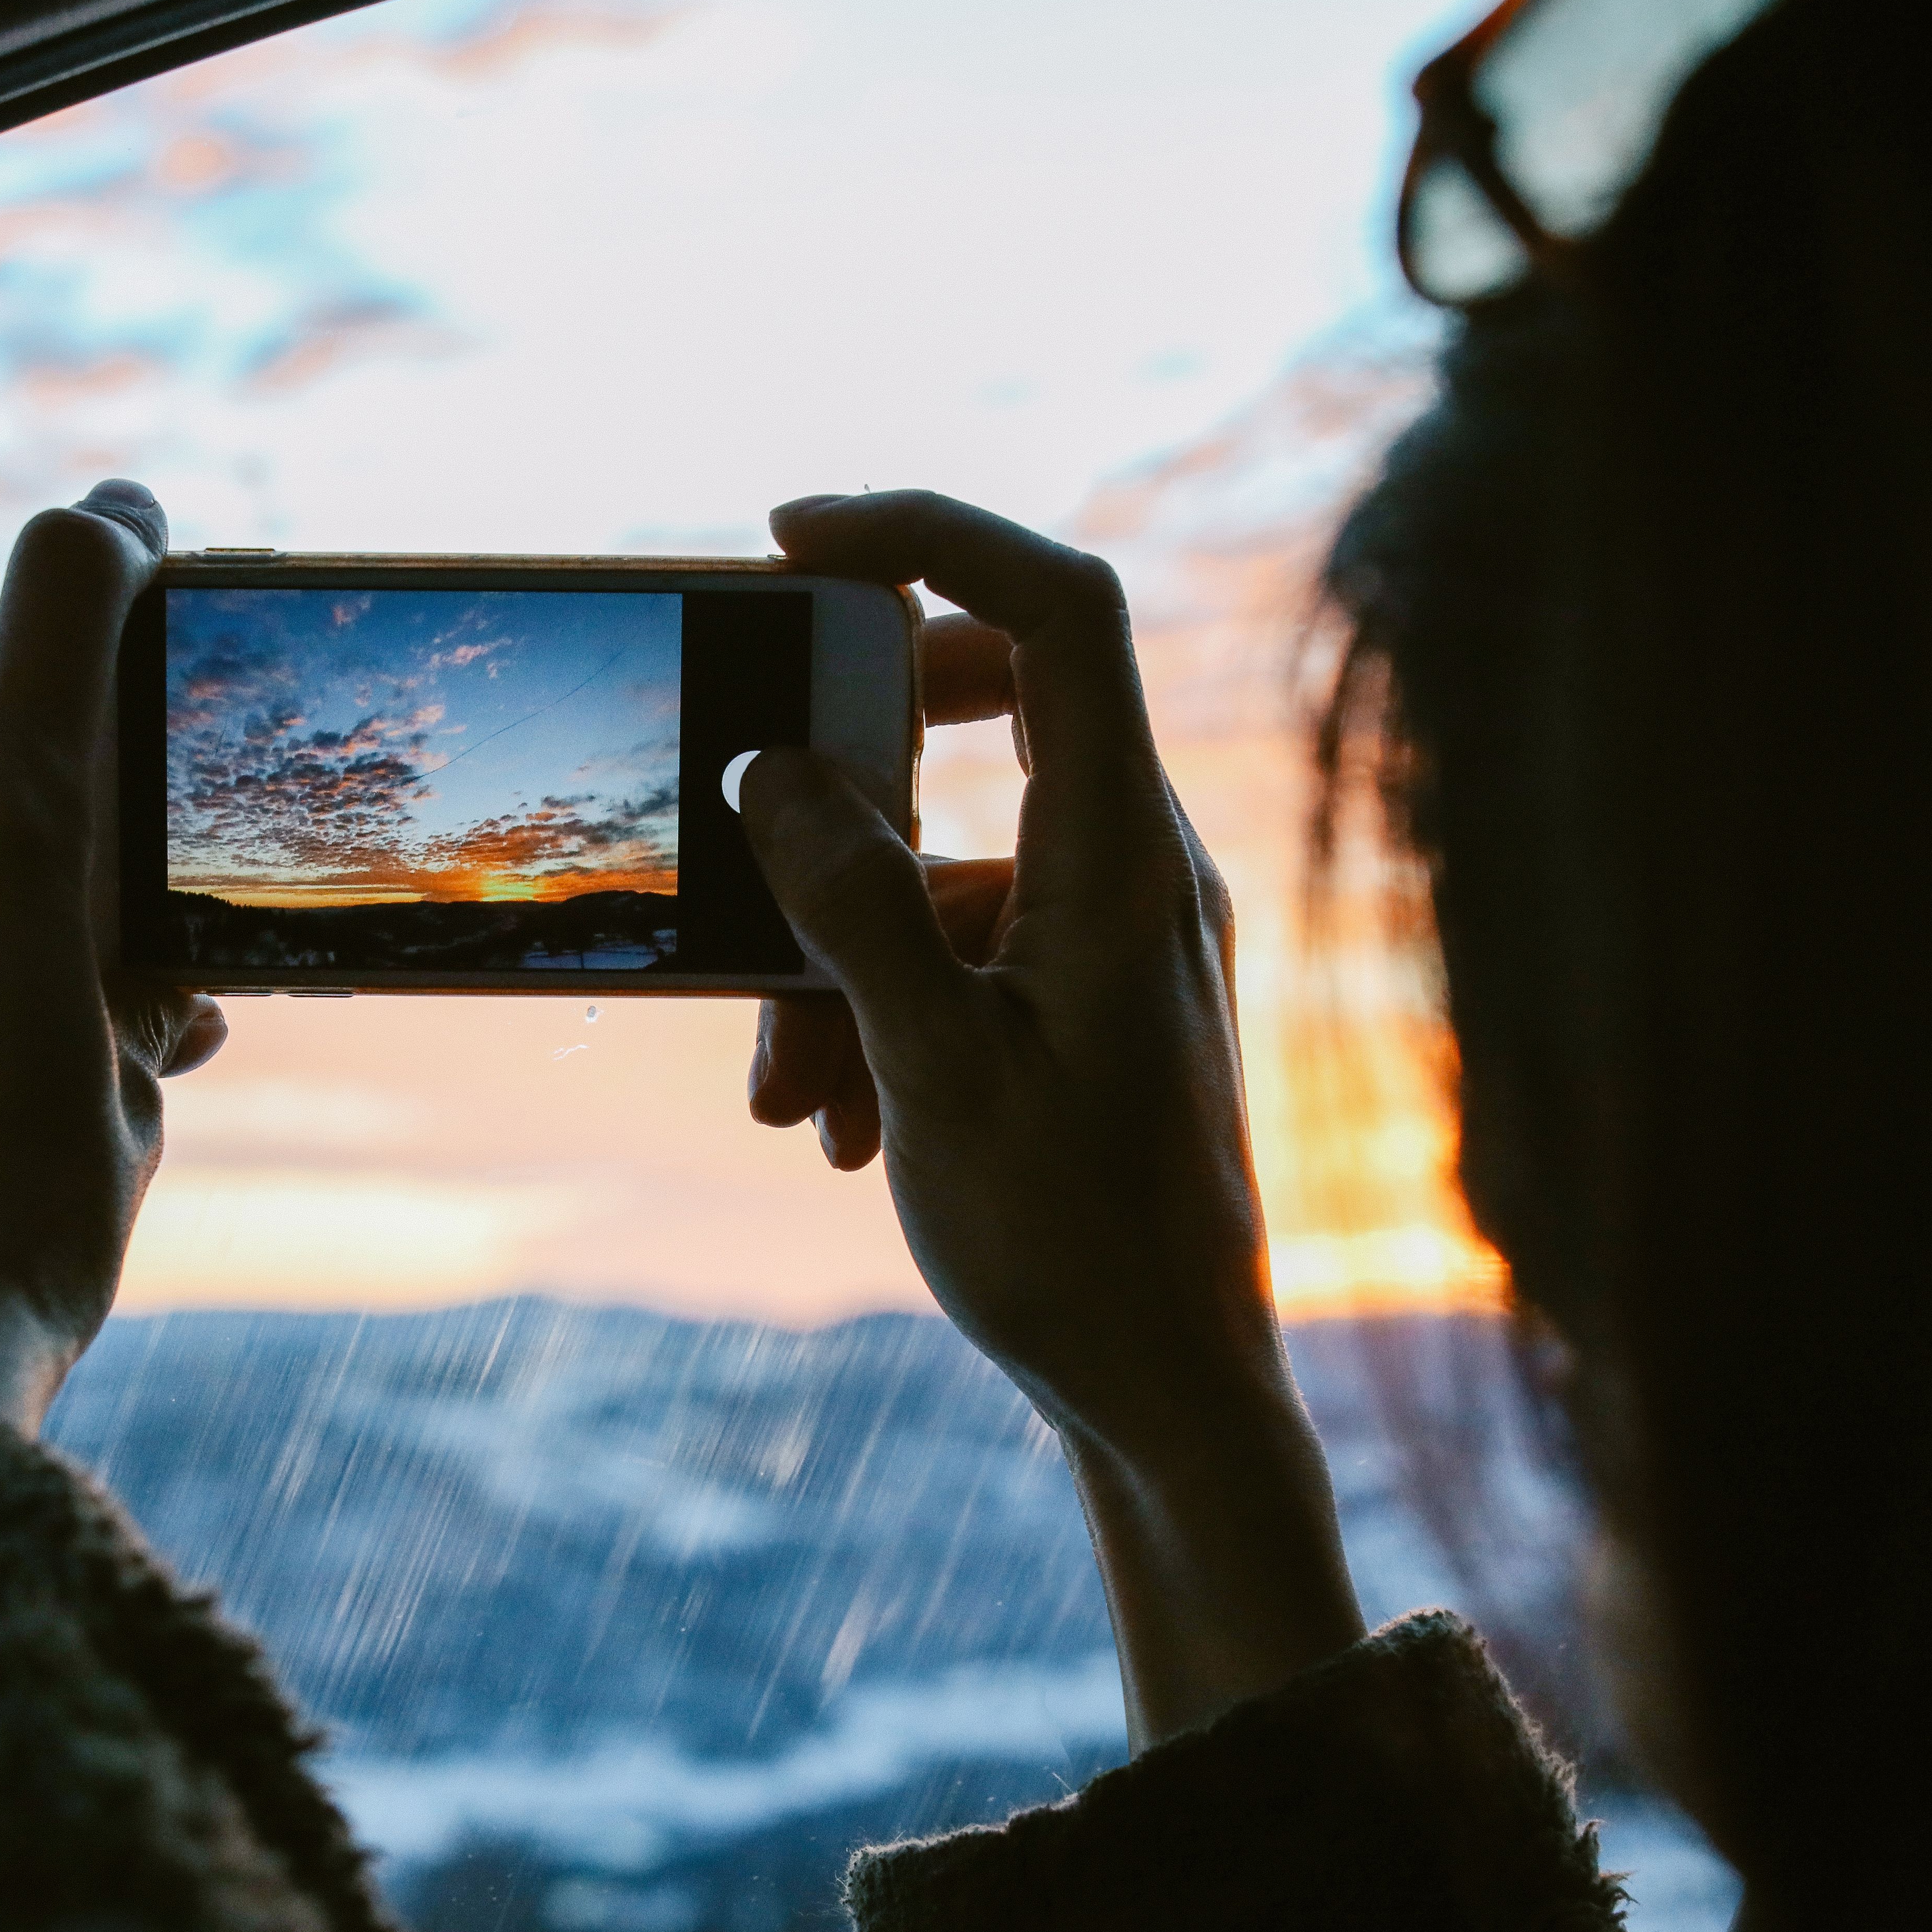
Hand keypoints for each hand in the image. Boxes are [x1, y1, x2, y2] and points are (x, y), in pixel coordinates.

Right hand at [742, 490, 1361, 1742]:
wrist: (1173, 1396)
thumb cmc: (1076, 1243)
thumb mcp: (935, 1067)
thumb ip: (854, 907)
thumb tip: (774, 771)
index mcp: (1125, 854)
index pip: (1058, 611)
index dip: (934, 535)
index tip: (798, 538)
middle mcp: (1140, 868)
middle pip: (1002, 706)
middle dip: (856, 753)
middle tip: (758, 779)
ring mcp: (1121, 935)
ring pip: (955, 860)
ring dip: (841, 947)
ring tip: (787, 1090)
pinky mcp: (1092, 1003)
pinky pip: (970, 949)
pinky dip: (884, 1009)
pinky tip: (842, 1126)